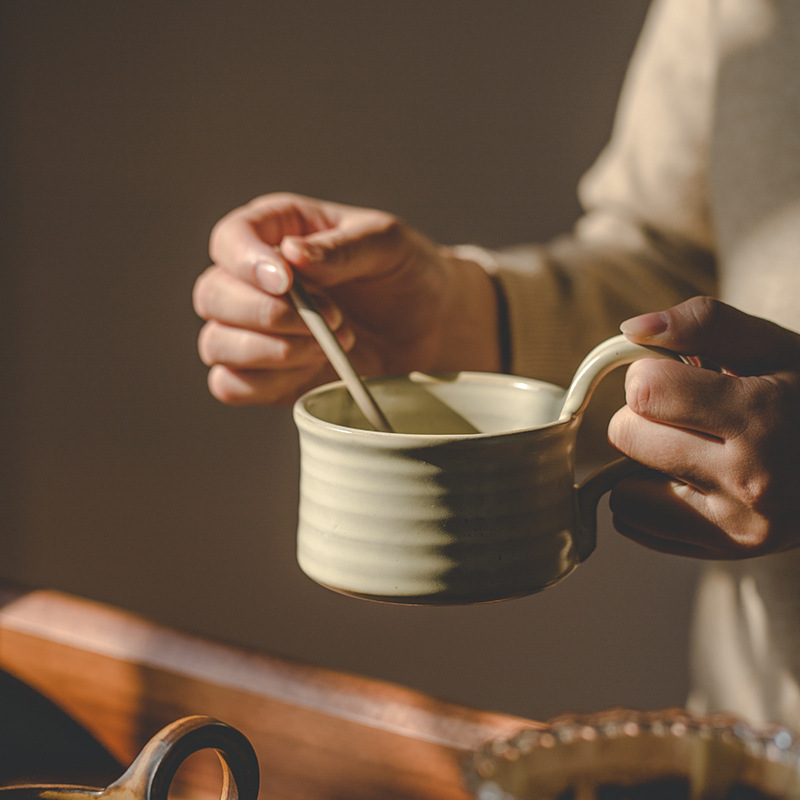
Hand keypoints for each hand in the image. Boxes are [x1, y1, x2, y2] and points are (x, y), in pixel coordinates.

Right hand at [193, 193, 500, 403]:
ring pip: (217, 344)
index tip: (286, 282)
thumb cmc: (406, 272)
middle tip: (331, 319)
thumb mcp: (386, 244)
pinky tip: (311, 370)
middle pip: (213, 296)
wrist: (430, 326)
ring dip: (272, 351)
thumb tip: (291, 255)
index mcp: (274, 232)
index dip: (245, 262)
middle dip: (269, 315)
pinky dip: (265, 383)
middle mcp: (253, 280)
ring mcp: (255, 331)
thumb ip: (340, 248)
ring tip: (331, 344)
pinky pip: (232, 386)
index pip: (228, 241)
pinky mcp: (265, 375)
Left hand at [607, 296, 799, 558]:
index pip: (645, 391)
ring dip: (642, 464)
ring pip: (624, 488)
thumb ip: (705, 323)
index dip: (648, 375)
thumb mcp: (774, 346)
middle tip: (685, 415)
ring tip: (690, 449)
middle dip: (643, 417)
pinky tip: (690, 482)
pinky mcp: (725, 553)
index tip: (675, 378)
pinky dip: (648, 499)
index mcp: (764, 416)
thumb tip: (632, 328)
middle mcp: (751, 480)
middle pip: (626, 436)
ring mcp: (739, 527)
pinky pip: (634, 523)